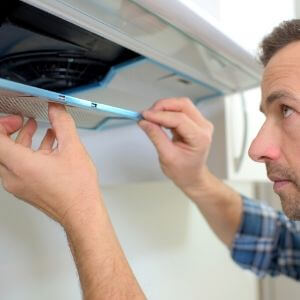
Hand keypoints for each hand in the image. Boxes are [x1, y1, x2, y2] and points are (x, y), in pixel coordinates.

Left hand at [0, 103, 100, 226]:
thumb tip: (56, 110)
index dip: (4, 124)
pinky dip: (29, 153)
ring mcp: (19, 185)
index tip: (17, 118)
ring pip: (10, 157)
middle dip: (11, 130)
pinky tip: (47, 145)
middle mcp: (14, 176)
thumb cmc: (77, 189)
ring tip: (36, 128)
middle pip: (1, 148)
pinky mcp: (26, 189)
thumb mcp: (73, 148)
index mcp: (20, 165)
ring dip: (21, 140)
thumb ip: (63, 124)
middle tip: (23, 121)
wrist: (81, 212)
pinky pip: (19, 167)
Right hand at [139, 98, 213, 196]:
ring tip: (150, 118)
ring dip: (164, 108)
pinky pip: (180, 110)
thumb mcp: (166, 156)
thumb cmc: (183, 171)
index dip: (160, 115)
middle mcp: (203, 127)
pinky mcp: (194, 122)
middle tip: (146, 115)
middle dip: (162, 106)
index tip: (144, 116)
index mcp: (200, 137)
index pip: (179, 118)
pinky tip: (158, 119)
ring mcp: (200, 123)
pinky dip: (167, 112)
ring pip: (181, 105)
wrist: (192, 176)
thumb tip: (144, 122)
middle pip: (183, 105)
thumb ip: (156, 136)